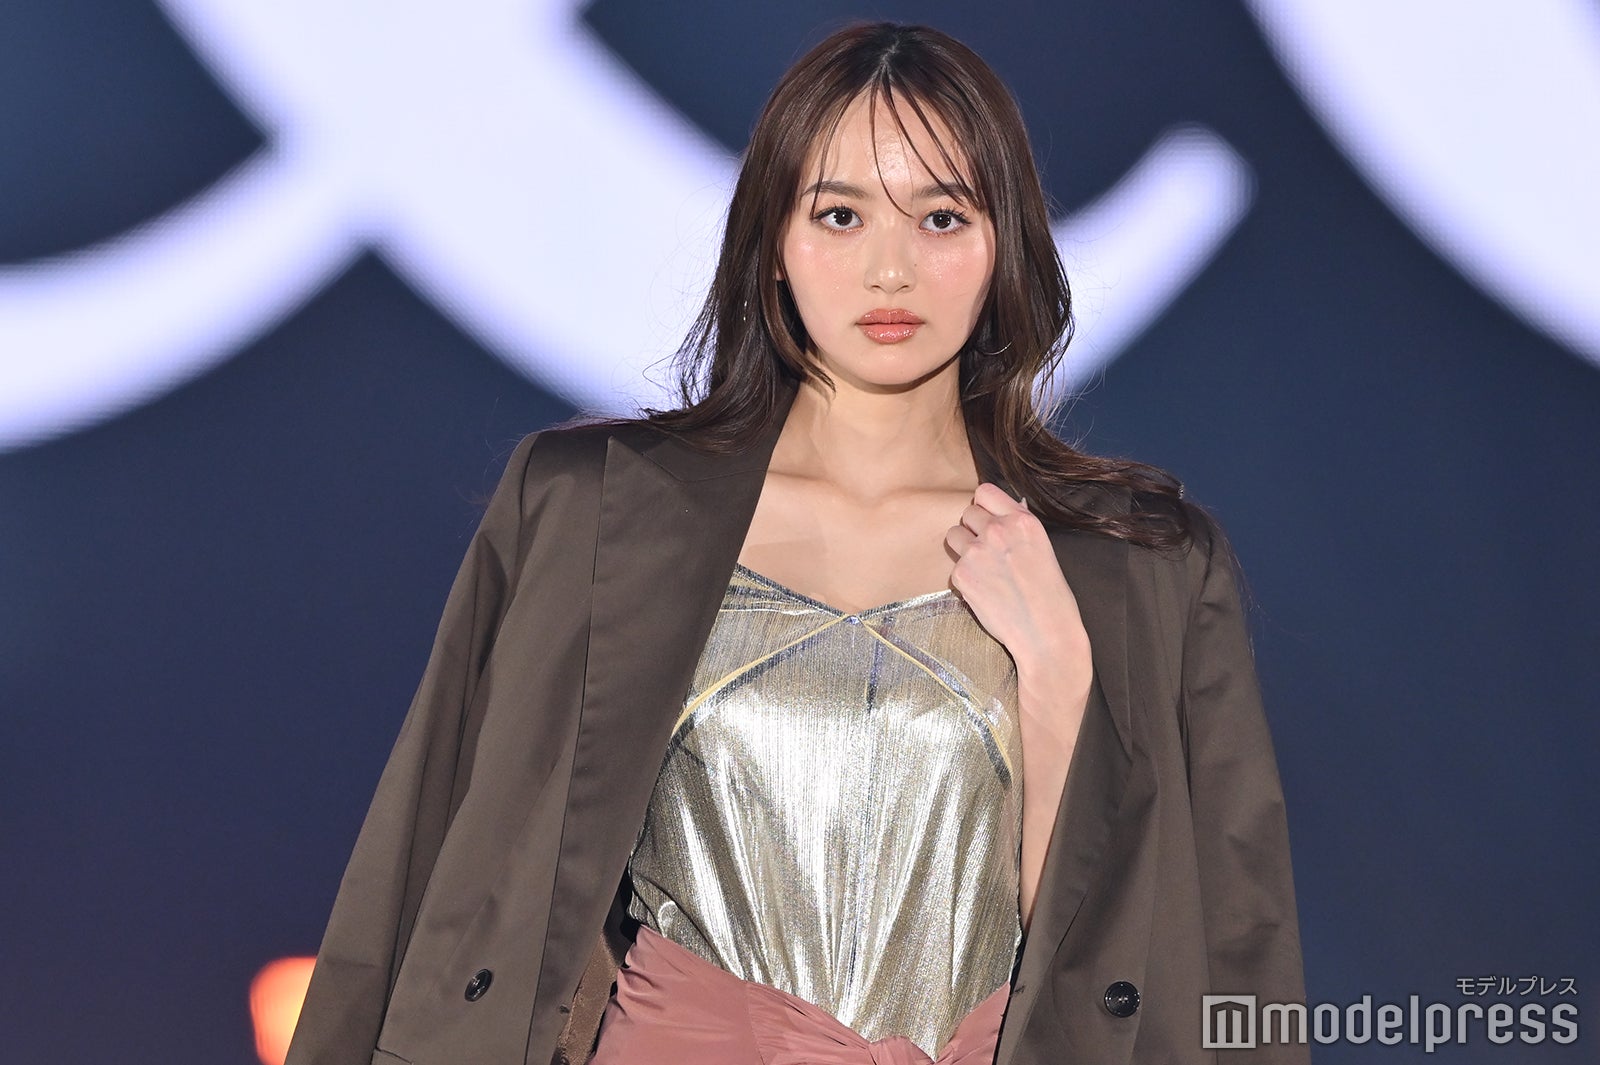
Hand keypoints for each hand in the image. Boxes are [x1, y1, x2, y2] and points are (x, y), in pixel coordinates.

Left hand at [944, 483, 1091, 679]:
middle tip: (986, 549)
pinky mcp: (962, 575)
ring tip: (981, 567)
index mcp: (1022, 520)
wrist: (1045, 633)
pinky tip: (983, 590)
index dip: (984, 506)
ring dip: (962, 547)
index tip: (987, 519)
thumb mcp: (1042, 548)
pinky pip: (953, 566)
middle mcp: (998, 530)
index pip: (985, 491)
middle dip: (974, 528)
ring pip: (954, 535)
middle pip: (967, 513)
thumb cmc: (1051, 596)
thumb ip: (1019, 528)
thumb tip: (1003, 513)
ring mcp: (977, 552)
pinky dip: (964, 576)